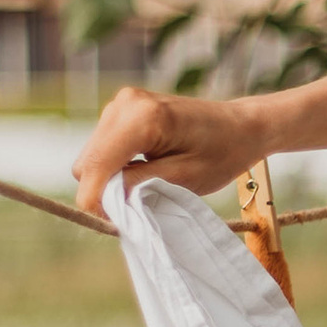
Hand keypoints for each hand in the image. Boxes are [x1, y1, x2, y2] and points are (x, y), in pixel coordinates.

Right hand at [74, 85, 268, 217]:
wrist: (240, 126)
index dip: (96, 201)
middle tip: (138, 204)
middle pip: (87, 163)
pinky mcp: (121, 109)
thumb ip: (138, 188)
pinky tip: (144, 168)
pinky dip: (115, 165)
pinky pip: (103, 148)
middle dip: (104, 190)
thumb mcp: (183, 179)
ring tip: (147, 183)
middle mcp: (124, 104)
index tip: (116, 224)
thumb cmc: (221, 153)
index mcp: (142, 118)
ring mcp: (120, 103)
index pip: (96, 166)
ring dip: (110, 178)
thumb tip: (102, 201)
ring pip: (91, 157)